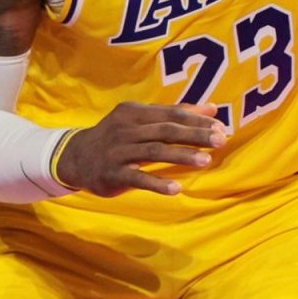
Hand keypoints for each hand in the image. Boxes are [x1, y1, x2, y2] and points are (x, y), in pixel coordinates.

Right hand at [56, 102, 225, 196]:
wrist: (76, 157)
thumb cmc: (117, 138)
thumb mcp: (140, 121)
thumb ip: (174, 115)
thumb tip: (212, 109)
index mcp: (134, 112)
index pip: (170, 114)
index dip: (196, 120)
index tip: (221, 128)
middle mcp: (126, 128)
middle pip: (165, 130)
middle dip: (194, 135)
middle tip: (221, 141)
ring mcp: (118, 151)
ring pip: (154, 151)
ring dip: (181, 155)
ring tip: (205, 161)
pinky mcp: (112, 174)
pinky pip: (137, 178)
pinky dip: (157, 183)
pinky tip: (176, 189)